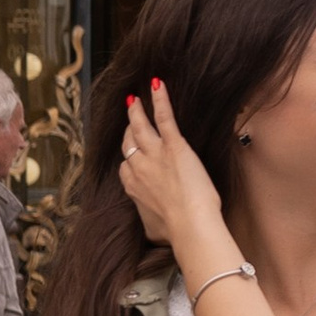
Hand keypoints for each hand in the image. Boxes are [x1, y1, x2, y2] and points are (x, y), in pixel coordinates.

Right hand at [119, 77, 224, 257]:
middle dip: (128, 128)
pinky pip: (164, 117)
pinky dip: (160, 99)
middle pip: (128, 141)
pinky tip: (158, 83)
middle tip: (129, 116)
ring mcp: (154, 153)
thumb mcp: (153, 230)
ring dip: (137, 110)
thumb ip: (149, 221)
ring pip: (140, 125)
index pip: (126, 165)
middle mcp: (138, 166)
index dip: (130, 157)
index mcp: (132, 185)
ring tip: (134, 98)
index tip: (133, 152)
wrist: (189, 224)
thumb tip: (155, 232)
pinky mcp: (174, 145)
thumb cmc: (175, 231)